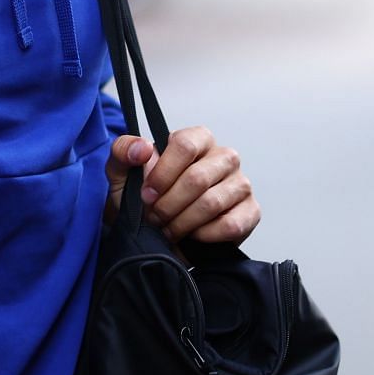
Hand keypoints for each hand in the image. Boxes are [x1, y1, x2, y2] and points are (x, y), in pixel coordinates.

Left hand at [106, 128, 259, 244]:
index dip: (163, 173)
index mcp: (197, 139)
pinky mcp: (250, 212)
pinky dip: (204, 235)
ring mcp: (240, 184)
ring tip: (169, 229)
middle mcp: (224, 157)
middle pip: (198, 178)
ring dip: (183, 222)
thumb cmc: (144, 198)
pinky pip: (231, 225)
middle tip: (154, 218)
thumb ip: (122, 151)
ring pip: (212, 203)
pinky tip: (193, 235)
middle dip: (169, 204)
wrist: (158, 234)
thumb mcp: (122, 173)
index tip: (147, 194)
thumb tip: (142, 149)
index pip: (185, 145)